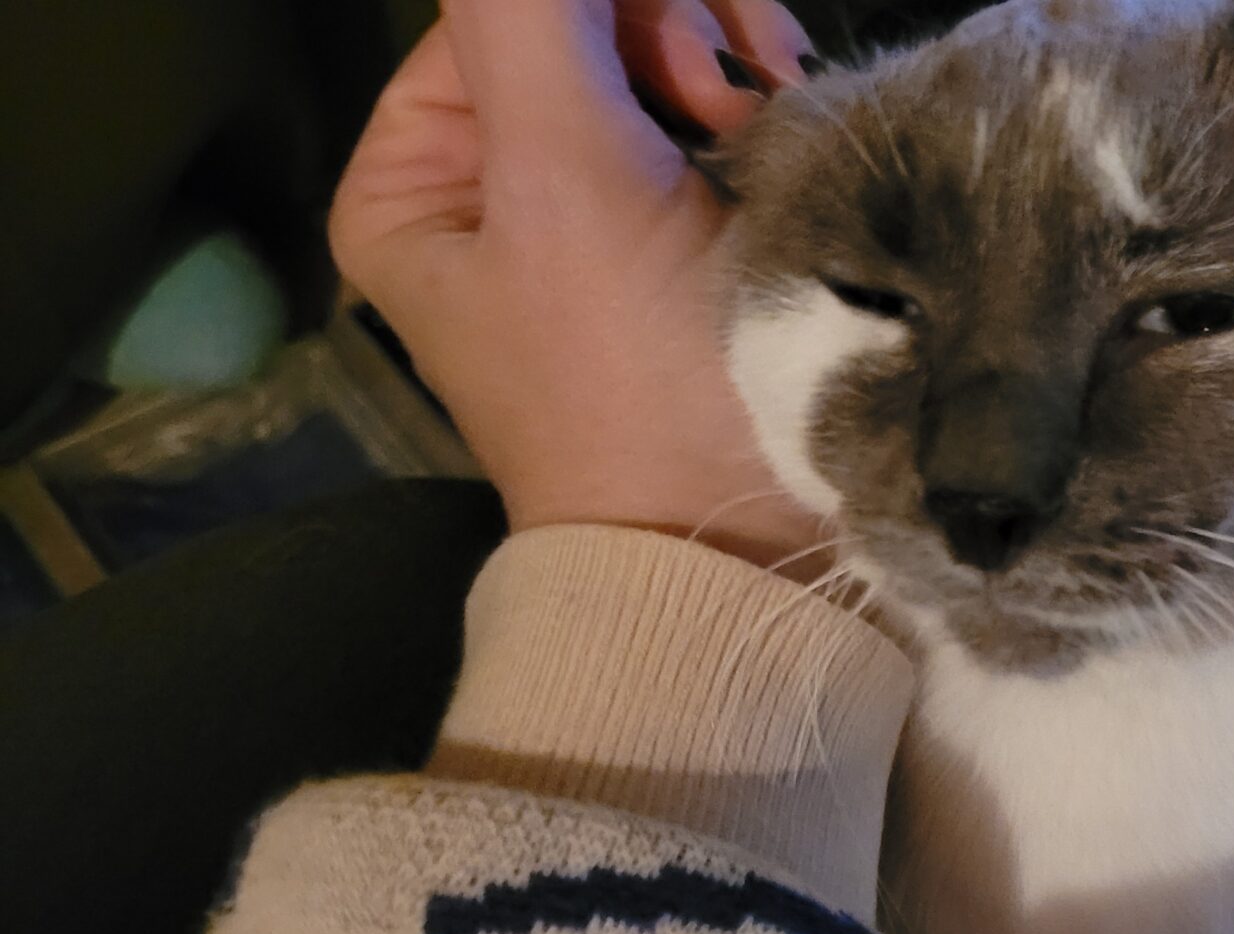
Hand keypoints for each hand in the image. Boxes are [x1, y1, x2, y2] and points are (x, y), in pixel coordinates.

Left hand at [330, 0, 825, 570]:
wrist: (744, 557)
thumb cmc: (632, 381)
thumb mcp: (562, 176)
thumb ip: (528, 13)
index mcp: (415, 180)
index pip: (507, 6)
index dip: (616, 7)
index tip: (711, 61)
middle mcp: (493, 196)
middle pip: (590, 31)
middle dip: (686, 37)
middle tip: (751, 97)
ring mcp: (596, 230)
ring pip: (667, 76)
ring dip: (739, 80)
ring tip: (781, 139)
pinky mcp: (683, 265)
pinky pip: (718, 143)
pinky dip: (766, 135)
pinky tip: (796, 162)